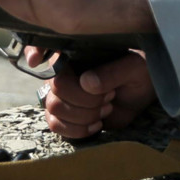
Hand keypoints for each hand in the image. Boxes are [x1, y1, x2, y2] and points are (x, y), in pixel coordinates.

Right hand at [26, 48, 156, 138]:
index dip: (34, 49)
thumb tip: (86, 82)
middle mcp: (65, 72)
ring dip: (83, 115)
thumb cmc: (141, 72)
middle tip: (110, 98)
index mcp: (78, 52)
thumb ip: (112, 73)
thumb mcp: (135, 67)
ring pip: (53, 109)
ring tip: (106, 109)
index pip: (47, 48)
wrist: (145, 95)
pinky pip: (56, 125)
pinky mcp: (68, 115)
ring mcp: (64, 94)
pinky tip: (98, 125)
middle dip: (85, 101)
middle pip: (55, 90)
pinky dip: (78, 130)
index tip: (37, 59)